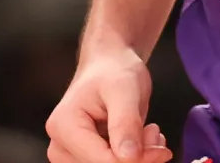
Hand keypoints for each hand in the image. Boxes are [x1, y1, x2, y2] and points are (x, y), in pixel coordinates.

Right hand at [45, 47, 173, 162]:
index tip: (159, 145)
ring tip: (148, 132)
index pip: (104, 162)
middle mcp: (60, 147)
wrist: (109, 66)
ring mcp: (69, 156)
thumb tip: (129, 158)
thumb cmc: (114, 71)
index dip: (138, 160)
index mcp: (64, 127)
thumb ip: (126, 123)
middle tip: (154, 133)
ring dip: (137, 159)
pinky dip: (133, 159)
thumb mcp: (124, 90)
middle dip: (138, 158)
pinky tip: (142, 140)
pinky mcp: (82, 160)